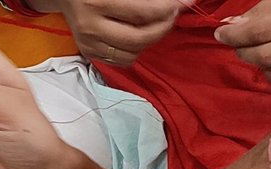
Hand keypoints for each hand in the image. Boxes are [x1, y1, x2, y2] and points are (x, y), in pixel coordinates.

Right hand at [40, 0, 185, 65]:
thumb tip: (174, 2)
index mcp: (98, 3)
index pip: (143, 12)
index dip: (168, 9)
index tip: (182, 3)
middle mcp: (91, 26)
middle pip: (139, 39)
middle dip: (163, 28)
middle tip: (171, 15)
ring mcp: (89, 43)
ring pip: (132, 54)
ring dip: (149, 40)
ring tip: (152, 24)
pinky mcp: (89, 53)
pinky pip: (122, 60)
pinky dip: (134, 50)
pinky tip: (135, 34)